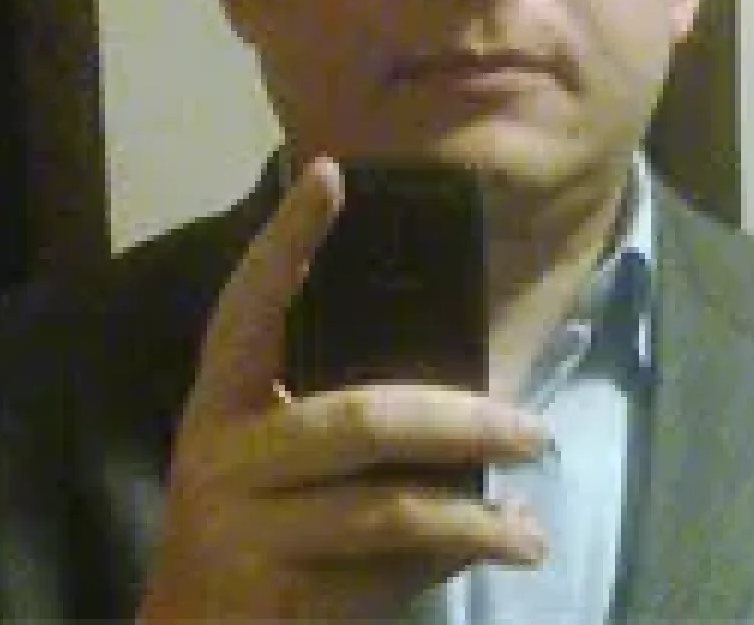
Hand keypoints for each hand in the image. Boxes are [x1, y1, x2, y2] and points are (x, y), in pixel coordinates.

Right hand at [137, 157, 547, 623]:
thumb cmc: (248, 521)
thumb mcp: (271, 452)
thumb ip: (338, 407)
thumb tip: (466, 378)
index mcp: (220, 398)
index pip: (249, 304)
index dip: (286, 240)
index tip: (332, 172)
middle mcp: (221, 454)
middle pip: (362, 420)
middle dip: (463, 421)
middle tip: (533, 429)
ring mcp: (242, 529)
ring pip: (387, 509)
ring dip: (475, 512)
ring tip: (534, 517)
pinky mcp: (276, 597)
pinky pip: (386, 570)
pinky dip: (452, 555)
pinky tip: (504, 545)